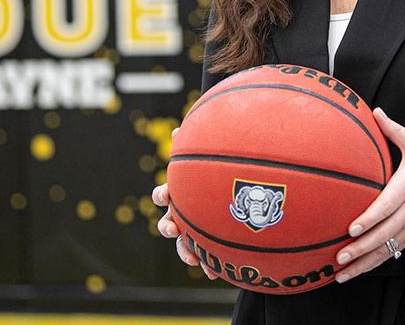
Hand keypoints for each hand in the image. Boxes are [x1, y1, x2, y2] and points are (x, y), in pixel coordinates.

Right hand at [152, 127, 218, 279]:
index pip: (166, 194)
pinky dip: (208, 264)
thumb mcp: (212, 157)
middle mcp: (186, 211)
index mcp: (185, 192)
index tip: (167, 196)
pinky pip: (206, 256)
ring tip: (192, 259)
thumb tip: (178, 130)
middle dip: (168, 226)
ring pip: (183, 244)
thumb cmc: (223, 170)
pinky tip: (216, 273)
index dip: (163, 195)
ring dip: (185, 251)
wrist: (241, 190)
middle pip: (168, 222)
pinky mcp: (210, 243)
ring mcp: (197, 229)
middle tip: (174, 227)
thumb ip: (196, 147)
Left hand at [333, 108, 404, 283]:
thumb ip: (394, 130)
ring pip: (386, 249)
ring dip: (364, 263)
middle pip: (385, 233)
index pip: (388, 205)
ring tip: (341, 273)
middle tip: (340, 256)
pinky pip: (390, 253)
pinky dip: (373, 264)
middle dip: (362, 247)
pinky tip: (355, 272)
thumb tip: (375, 111)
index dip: (371, 218)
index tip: (353, 228)